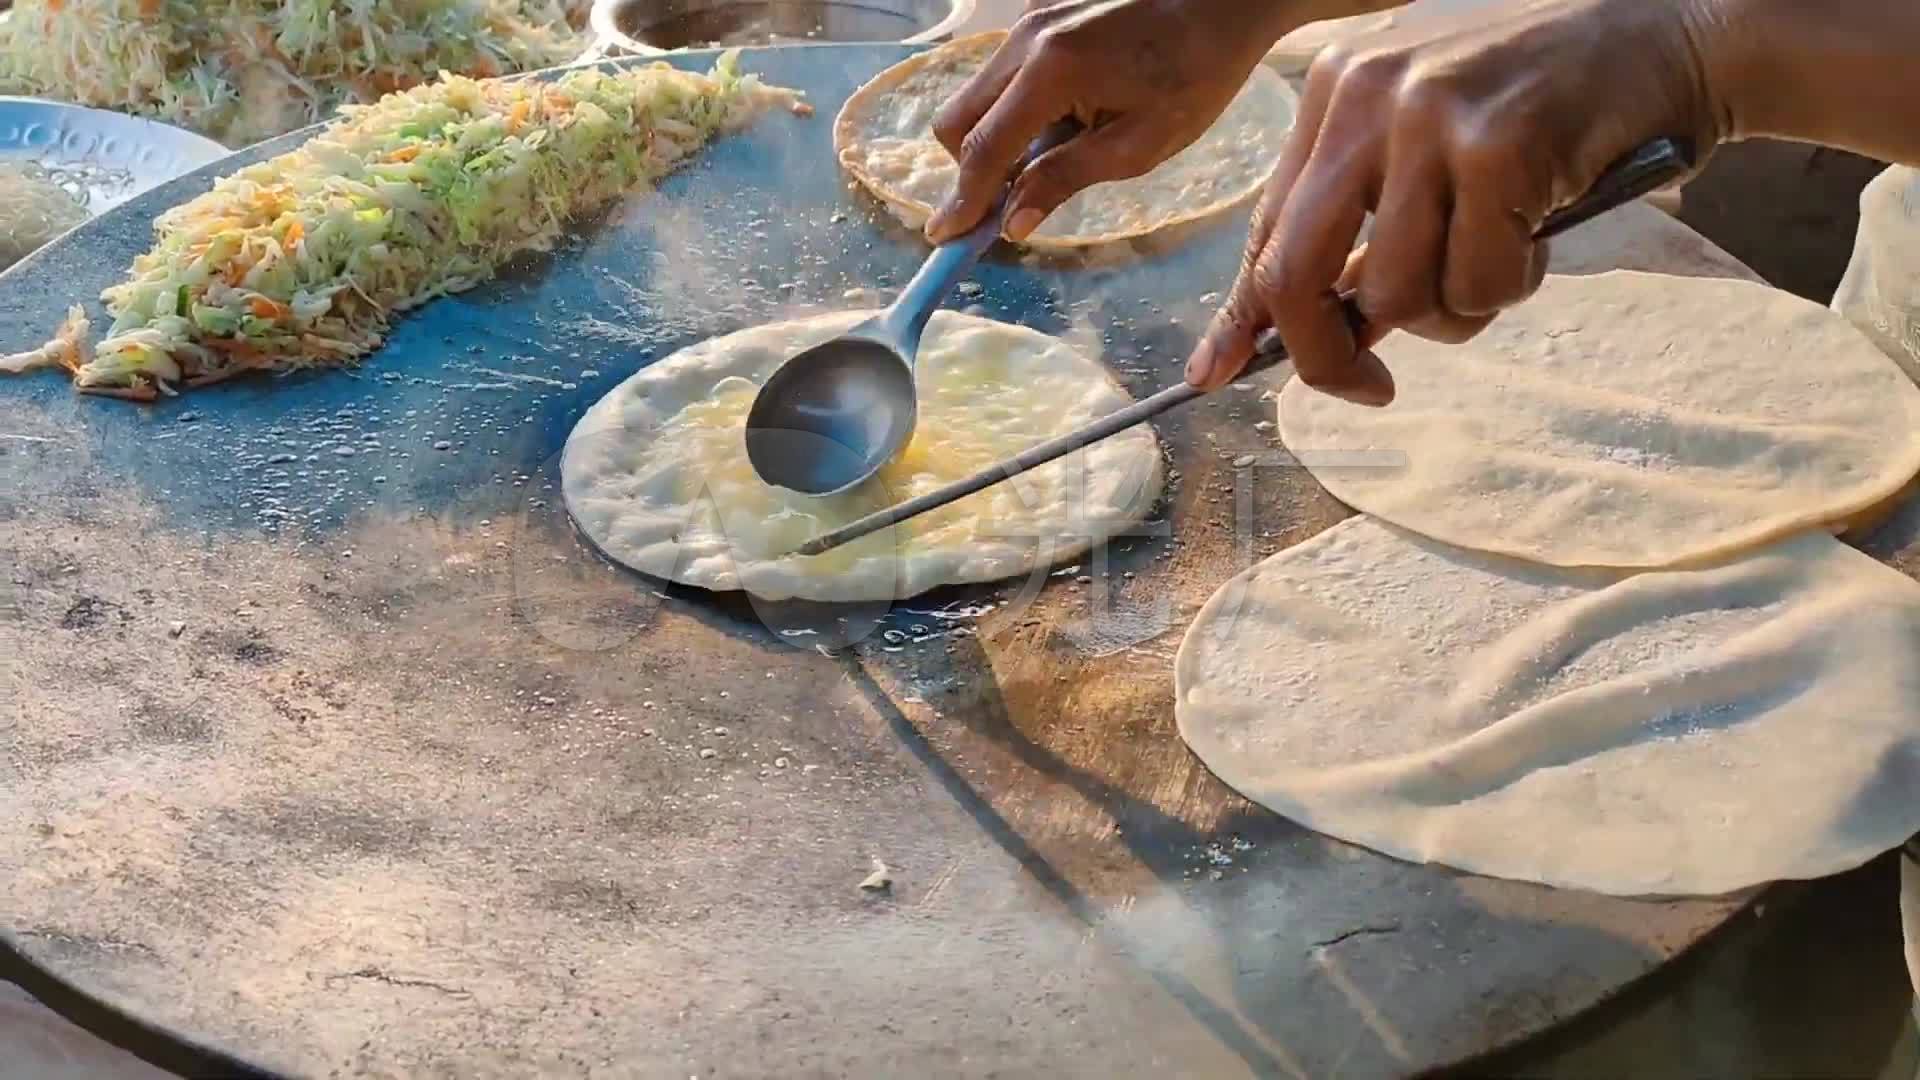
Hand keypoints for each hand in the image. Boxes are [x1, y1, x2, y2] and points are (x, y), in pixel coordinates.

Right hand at [924, 0, 1299, 243]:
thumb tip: (1013, 222)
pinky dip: (1013, 108)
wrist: (1218, 5)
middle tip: (1004, 204)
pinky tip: (1064, 119)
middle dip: (970, 169)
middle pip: (957, 121)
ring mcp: (1027, 22)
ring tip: (1048, 158)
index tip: (945, 237)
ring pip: (975, 97)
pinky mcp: (1037, 16)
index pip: (984, 149)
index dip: (963, 199)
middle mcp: (1025, 40)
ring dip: (994, 139)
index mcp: (1051, 71)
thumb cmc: (1193, 77)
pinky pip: (1001, 75)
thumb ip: (1065, 180)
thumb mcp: (1137, 147)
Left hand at [1184, 0, 1728, 399]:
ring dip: (1455, 312)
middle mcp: (1367, 92)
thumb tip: (1280, 332)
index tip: (1218, 374)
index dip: (1244, 317)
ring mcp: (1430, 115)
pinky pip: (1477, 286)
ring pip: (1397, 296)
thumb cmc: (1549, 100)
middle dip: (1325, 355)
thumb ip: (1361, 217)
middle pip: (1295, 275)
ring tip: (1501, 257)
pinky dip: (1510, 287)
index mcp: (1335, 86)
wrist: (1675, 24)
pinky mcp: (1498, 146)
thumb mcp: (1428, 132)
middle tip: (1371, 386)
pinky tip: (1540, 233)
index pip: (1265, 228)